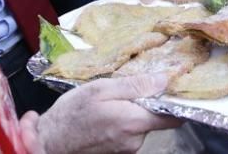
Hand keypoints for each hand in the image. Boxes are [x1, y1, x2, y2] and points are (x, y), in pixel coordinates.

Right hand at [32, 74, 179, 153]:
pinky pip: (128, 134)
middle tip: (127, 89)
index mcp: (134, 122)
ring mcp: (127, 149)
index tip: (174, 87)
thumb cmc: (72, 113)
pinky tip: (105, 115)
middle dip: (146, 103)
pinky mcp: (118, 153)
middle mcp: (135, 140)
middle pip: (155, 119)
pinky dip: (122, 122)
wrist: (50, 141)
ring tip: (110, 102)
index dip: (176, 101)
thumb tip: (164, 80)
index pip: (173, 117)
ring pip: (140, 125)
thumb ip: (135, 85)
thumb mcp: (101, 89)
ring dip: (132, 112)